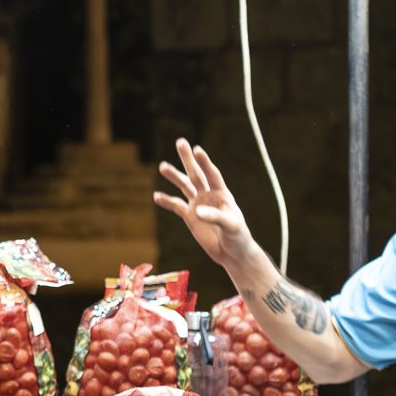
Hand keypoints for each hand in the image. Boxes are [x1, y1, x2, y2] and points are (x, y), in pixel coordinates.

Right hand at [153, 138, 260, 272]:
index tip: (197, 150)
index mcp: (222, 194)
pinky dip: (166, 201)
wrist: (232, 254)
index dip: (205, 162)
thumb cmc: (238, 238)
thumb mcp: (231, 226)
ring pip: (184, 186)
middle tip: (180, 142)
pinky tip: (157, 196)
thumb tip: (198, 210)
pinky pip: (176, 206)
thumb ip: (215, 216)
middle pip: (196, 174)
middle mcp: (209, 195)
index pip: (212, 174)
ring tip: (163, 166)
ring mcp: (198, 205)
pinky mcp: (190, 217)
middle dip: (188, 159)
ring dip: (174, 176)